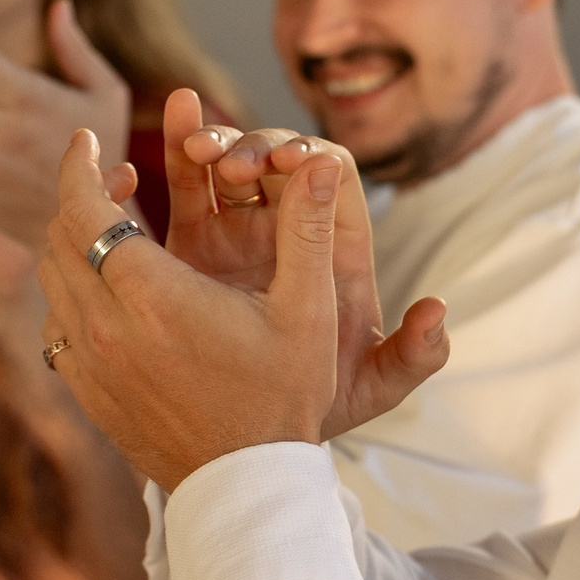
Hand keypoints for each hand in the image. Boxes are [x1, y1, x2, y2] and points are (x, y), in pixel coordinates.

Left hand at [37, 130, 342, 491]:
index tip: (86, 138)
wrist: (247, 487)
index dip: (78, 165)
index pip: (85, 210)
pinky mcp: (87, 393)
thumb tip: (319, 163)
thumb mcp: (308, 312)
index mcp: (154, 297)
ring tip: (111, 223)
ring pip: (52, 281)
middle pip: (60, 238)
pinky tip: (107, 288)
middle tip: (111, 173)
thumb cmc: (282, 397)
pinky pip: (58, 326)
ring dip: (72, 242)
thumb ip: (308, 231)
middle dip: (78, 195)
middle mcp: (107, 328)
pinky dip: (71, 293)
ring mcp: (91, 365)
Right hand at [160, 92, 447, 439]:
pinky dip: (168, 160)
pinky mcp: (193, 241)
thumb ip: (413, 357)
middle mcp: (289, 228)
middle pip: (275, 156)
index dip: (311, 158)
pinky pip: (181, 188)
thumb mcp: (370, 388)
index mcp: (336, 246)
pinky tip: (143, 162)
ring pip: (226, 164)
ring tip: (191, 149)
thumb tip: (437, 310)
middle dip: (254, 146)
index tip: (288, 163)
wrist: (246, 435)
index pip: (332, 175)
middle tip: (231, 163)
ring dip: (207, 143)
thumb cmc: (319, 406)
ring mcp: (239, 229)